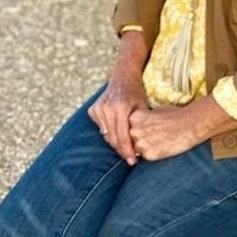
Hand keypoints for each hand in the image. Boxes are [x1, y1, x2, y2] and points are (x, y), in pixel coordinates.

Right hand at [88, 31, 148, 165]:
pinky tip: (117, 132)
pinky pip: (101, 128)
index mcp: (120, 107)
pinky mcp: (93, 110)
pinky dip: (109, 132)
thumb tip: (144, 148)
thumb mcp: (143, 107)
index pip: (122, 136)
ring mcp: (98, 109)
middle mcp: (107, 108)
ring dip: (115, 142)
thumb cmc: (136, 92)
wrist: (123, 76)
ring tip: (126, 148)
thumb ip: (141, 125)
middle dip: (122, 150)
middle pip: (113, 138)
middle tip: (130, 158)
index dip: (128, 151)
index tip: (133, 161)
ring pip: (106, 135)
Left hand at [129, 96, 236, 160]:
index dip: (136, 127)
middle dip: (138, 138)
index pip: (127, 125)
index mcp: (135, 117)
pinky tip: (162, 146)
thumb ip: (142, 119)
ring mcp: (141, 144)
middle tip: (152, 134)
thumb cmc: (174, 115)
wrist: (189, 125)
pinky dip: (151, 153)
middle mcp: (134, 131)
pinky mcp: (149, 155)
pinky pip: (145, 156)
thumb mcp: (155, 111)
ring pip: (136, 149)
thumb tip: (136, 124)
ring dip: (143, 147)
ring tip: (158, 140)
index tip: (145, 127)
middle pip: (130, 138)